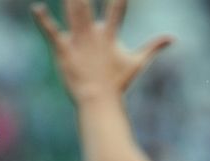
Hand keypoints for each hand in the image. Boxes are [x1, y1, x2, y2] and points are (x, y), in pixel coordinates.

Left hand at [31, 0, 172, 101]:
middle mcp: (93, 34)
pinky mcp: (63, 51)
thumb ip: (154, 47)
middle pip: (87, 5)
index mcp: (110, 35)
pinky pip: (52, 33)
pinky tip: (36, 8)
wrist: (99, 102)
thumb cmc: (118, 83)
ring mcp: (78, 42)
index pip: (117, 8)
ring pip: (72, 13)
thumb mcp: (137, 63)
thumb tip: (173, 38)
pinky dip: (44, 21)